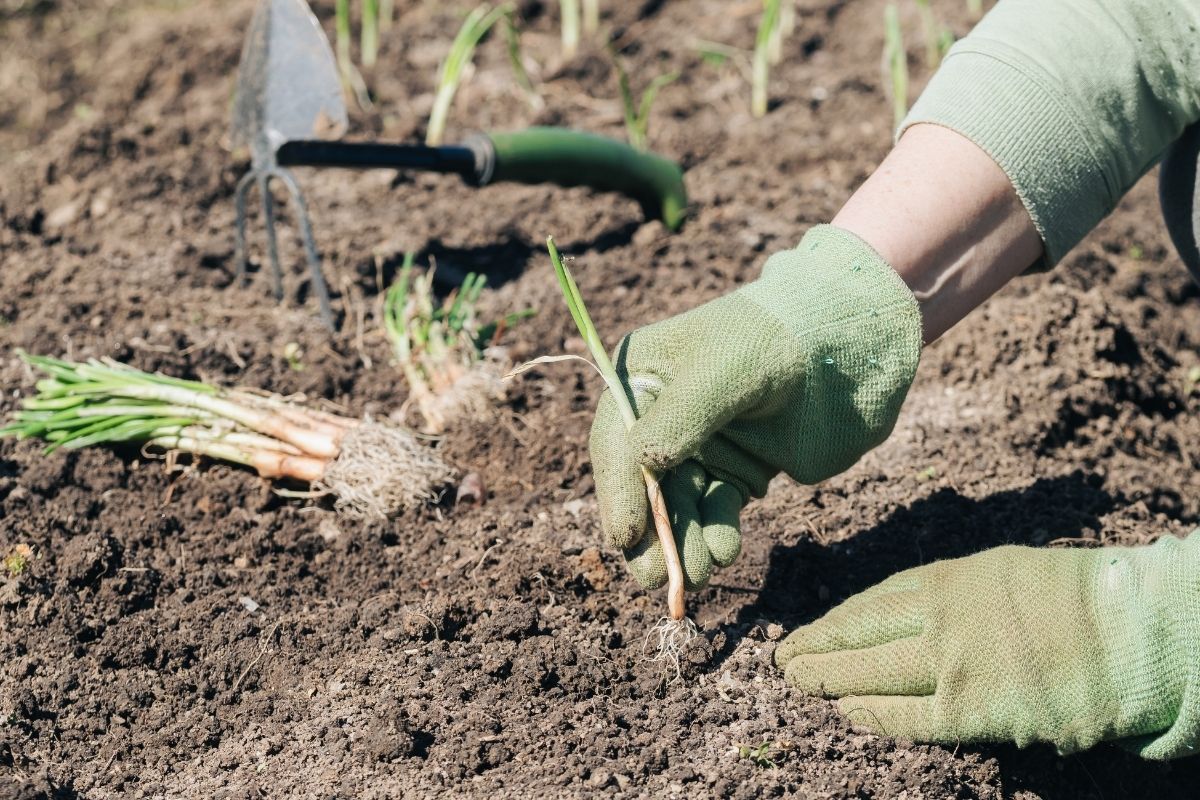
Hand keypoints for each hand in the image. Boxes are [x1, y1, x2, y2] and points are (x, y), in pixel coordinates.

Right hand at [588, 225, 921, 589]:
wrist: (845, 345)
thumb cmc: (776, 340)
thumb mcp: (722, 370)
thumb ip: (680, 417)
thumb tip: (643, 464)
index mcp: (640, 378)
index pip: (616, 443)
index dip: (618, 492)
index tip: (626, 537)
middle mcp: (660, 416)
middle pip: (641, 485)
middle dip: (650, 533)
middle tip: (656, 579)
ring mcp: (699, 446)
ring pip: (678, 507)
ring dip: (684, 543)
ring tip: (701, 572)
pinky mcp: (735, 470)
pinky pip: (715, 511)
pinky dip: (716, 534)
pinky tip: (726, 550)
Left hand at [775, 536, 1199, 757]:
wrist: (1128, 631)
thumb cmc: (1077, 598)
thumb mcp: (1003, 571)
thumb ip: (956, 592)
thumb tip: (919, 612)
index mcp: (948, 578)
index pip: (875, 601)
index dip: (838, 619)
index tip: (812, 629)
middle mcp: (938, 616)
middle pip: (858, 633)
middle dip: (815, 645)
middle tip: (782, 657)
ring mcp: (950, 662)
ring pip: (870, 672)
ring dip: (826, 678)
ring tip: (796, 681)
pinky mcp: (970, 709)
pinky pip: (908, 716)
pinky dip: (873, 715)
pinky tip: (847, 712)